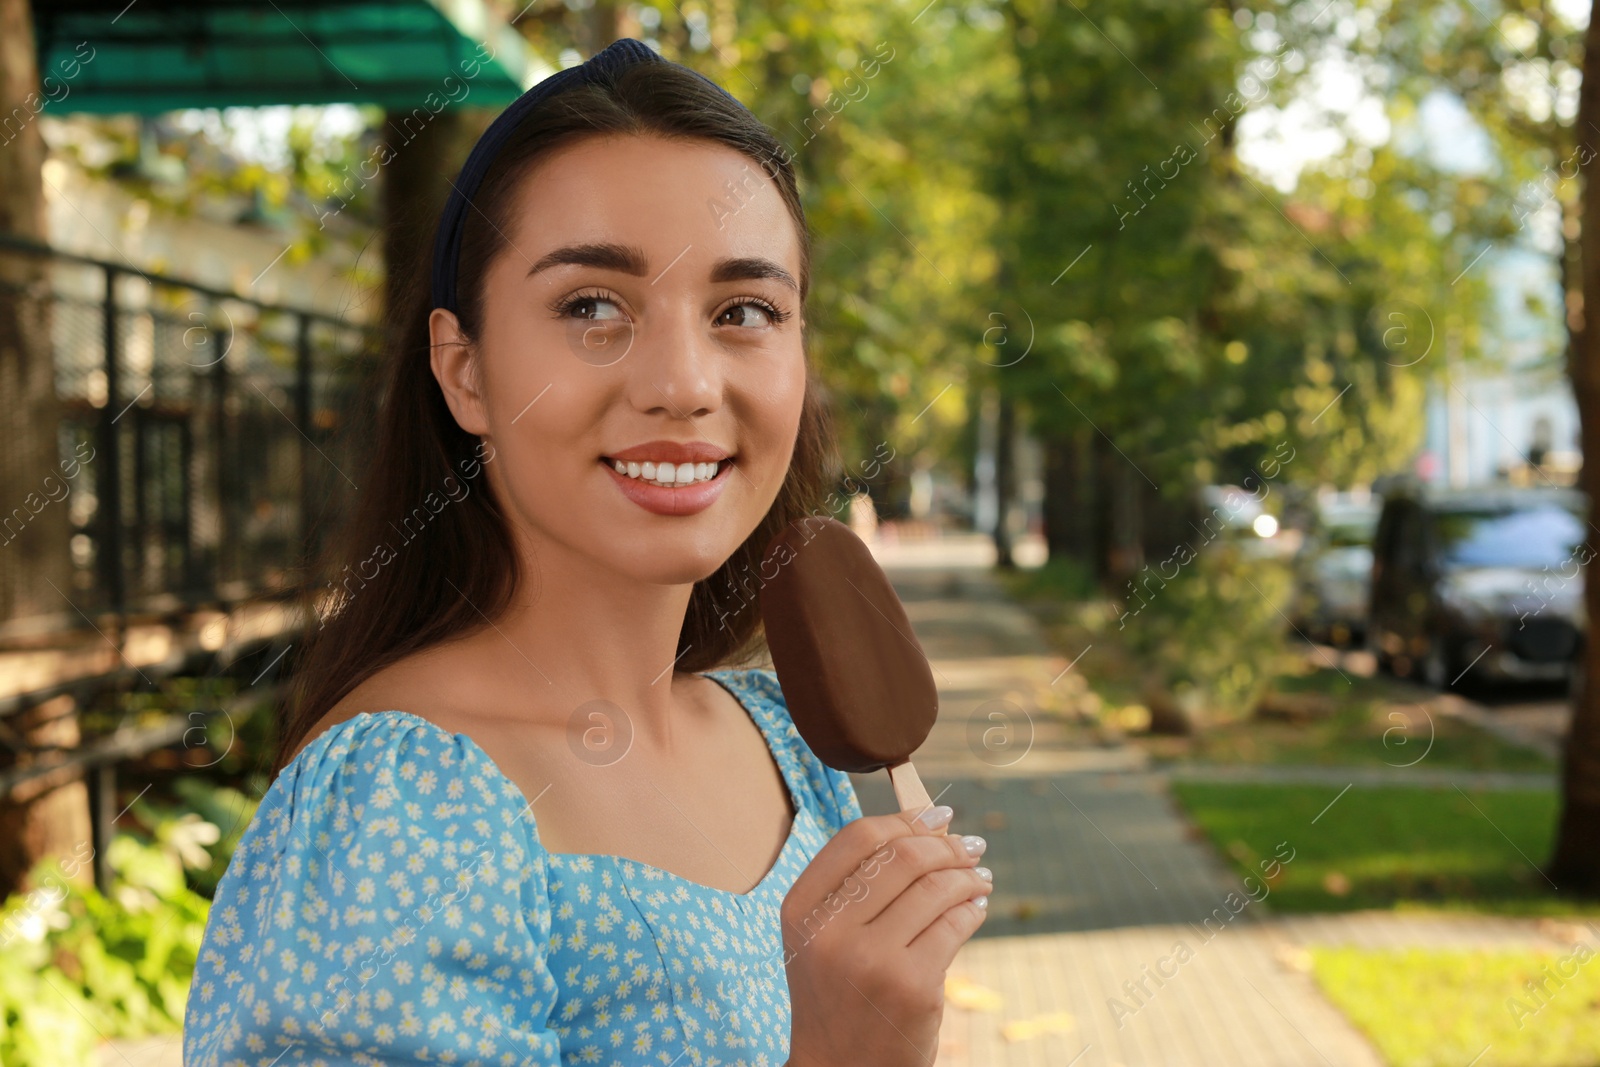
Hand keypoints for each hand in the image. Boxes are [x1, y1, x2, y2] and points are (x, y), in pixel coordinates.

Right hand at [781, 805, 990, 1065]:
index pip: (858, 837)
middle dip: (946, 845)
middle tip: (970, 847)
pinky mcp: (912, 986)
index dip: (905, 819)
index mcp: (800, 908)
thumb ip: (855, 884)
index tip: (936, 816)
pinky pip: (954, 926)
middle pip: (902, 856)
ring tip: (979, 879)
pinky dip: (973, 909)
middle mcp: (830, 931)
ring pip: (935, 889)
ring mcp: (872, 959)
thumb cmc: (838, 996)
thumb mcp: (822, 937)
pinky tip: (977, 907)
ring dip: (968, 876)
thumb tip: (927, 825)